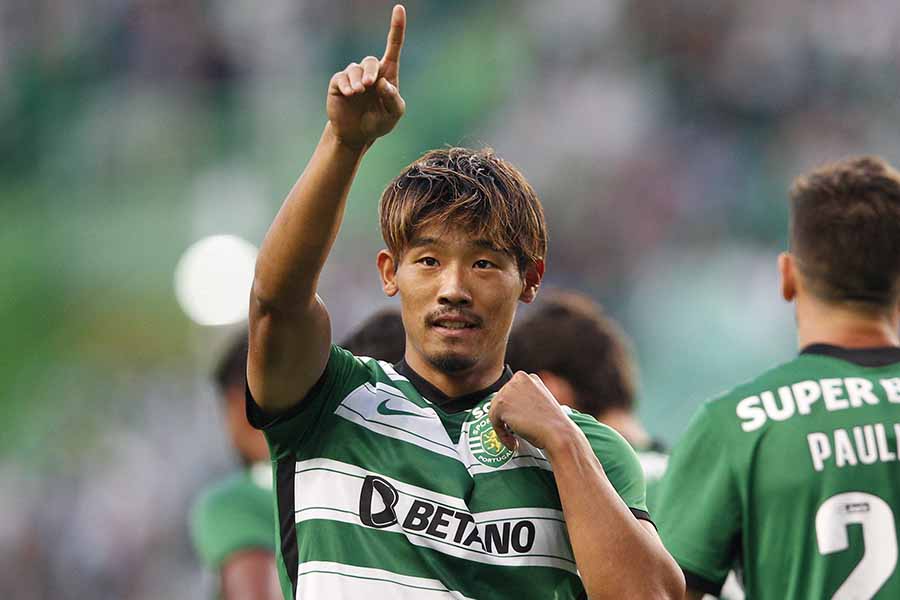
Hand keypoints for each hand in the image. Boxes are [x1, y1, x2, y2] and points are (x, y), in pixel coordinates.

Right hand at [326, 4, 405, 148]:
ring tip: (357, 94)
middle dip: (370, 72)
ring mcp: (353, 77)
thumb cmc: (378, 122)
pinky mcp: (338, 83)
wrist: (356, 134)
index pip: (393, 47)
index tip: (399, 8)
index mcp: (388, 75)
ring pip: (355, 69)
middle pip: (371, 61)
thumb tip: (383, 82)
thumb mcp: (393, 115)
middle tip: (369, 86)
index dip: (396, 28)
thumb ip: (393, 99)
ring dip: (357, 81)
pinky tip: (348, 94)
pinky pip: (341, 78)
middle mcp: (370, 72)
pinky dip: (345, 85)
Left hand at [488, 372, 579, 452]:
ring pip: (495, 411)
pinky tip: (514, 442)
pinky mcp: (501, 403)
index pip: (511, 393)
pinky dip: (501, 435)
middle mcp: (518, 379)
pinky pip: (494, 422)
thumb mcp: (539, 404)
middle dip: (507, 418)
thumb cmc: (553, 423)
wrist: (558, 432)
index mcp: (528, 377)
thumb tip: (511, 410)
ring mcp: (508, 390)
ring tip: (515, 439)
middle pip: (501, 400)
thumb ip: (525, 401)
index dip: (514, 411)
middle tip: (517, 433)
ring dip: (503, 427)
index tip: (521, 423)